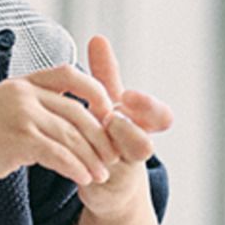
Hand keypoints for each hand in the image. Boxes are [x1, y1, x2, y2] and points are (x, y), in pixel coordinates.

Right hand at [0, 63, 119, 191]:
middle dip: (99, 135)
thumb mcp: (2, 109)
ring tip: (101, 175)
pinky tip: (83, 180)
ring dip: (91, 157)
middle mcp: (21, 92)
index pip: (69, 73)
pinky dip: (75, 168)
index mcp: (21, 82)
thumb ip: (30, 105)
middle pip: (77, 110)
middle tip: (112, 156)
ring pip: (70, 134)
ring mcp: (19, 114)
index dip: (95, 90)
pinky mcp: (17, 139)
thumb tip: (64, 116)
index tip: (107, 112)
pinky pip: (58, 154)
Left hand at [76, 35, 173, 217]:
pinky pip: (95, 179)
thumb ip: (105, 74)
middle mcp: (135, 150)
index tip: (127, 95)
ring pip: (115, 172)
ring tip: (85, 142)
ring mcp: (120, 173)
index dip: (147, 108)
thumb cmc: (109, 133)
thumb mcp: (107, 102)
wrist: (107, 180)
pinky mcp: (101, 187)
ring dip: (102, 153)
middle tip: (110, 118)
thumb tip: (98, 37)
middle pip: (145, 145)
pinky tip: (65, 153)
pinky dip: (82, 166)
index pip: (159, 117)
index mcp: (140, 127)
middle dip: (130, 132)